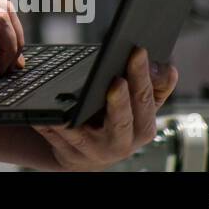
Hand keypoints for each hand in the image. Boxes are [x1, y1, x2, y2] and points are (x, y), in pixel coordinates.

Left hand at [34, 46, 178, 170]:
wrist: (91, 153)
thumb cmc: (118, 119)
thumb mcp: (140, 106)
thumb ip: (156, 86)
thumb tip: (166, 67)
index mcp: (143, 126)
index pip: (145, 99)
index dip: (142, 77)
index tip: (137, 53)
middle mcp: (122, 143)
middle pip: (122, 120)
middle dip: (120, 101)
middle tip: (117, 80)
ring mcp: (95, 152)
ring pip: (84, 134)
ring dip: (76, 117)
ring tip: (69, 98)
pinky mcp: (70, 155)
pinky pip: (57, 139)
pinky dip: (49, 127)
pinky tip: (42, 115)